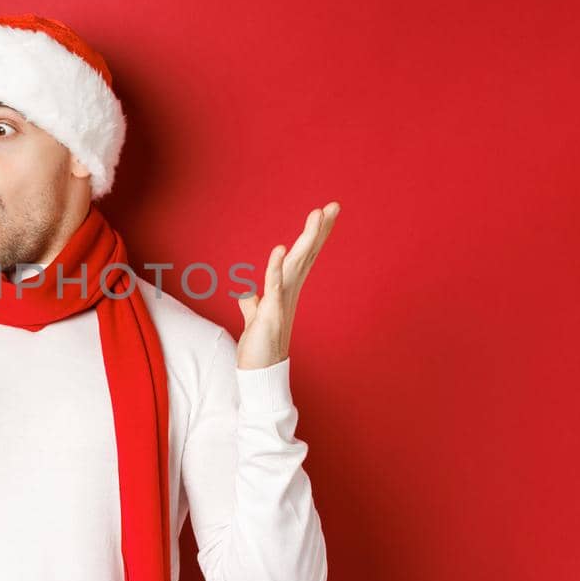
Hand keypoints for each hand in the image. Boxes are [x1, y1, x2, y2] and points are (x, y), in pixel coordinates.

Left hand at [236, 201, 340, 369]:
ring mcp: (282, 302)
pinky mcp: (270, 314)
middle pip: (307, 255)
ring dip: (305, 240)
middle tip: (333, 206)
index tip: (325, 213)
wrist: (259, 374)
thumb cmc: (259, 347)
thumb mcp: (254, 319)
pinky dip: (276, 268)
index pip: (303, 256)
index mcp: (286, 290)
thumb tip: (246, 293)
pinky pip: (274, 287)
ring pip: (296, 264)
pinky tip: (281, 250)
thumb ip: (252, 304)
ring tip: (316, 215)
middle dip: (319, 230)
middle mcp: (289, 293)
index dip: (314, 235)